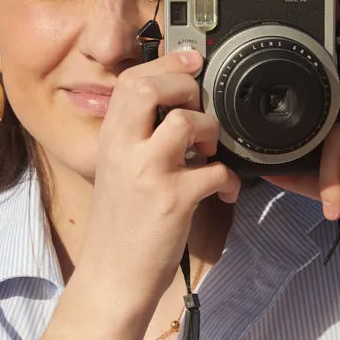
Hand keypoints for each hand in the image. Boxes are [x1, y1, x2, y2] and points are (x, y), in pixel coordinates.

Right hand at [80, 49, 240, 301]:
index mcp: (109, 140)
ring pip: (187, 123)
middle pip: (151, 88)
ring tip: (210, 154)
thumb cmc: (119, 227)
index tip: (191, 62)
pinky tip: (225, 193)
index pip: (131, 81)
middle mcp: (123, 150)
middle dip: (186, 86)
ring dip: (211, 132)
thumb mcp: (116, 172)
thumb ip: (136, 139)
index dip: (166, 63)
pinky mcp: (173, 201)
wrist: (112, 277)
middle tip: (198, 107)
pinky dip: (230, 180)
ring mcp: (147, 174)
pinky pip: (216, 171)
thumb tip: (175, 111)